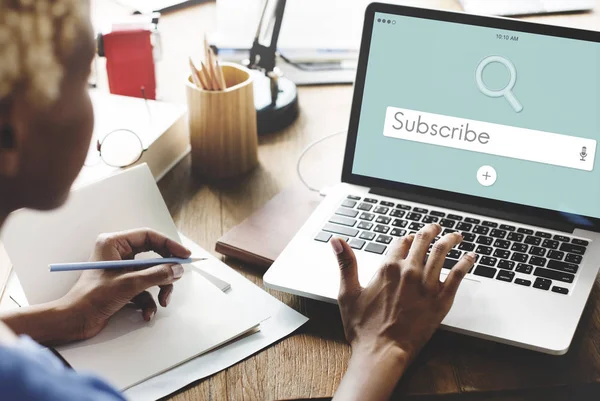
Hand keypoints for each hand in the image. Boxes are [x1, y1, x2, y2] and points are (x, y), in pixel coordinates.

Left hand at [60, 228, 190, 339]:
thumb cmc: (91, 298)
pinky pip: (145, 288)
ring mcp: (121, 270)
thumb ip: (157, 274)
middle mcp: (118, 253)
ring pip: (152, 274)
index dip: (169, 245)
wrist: (74, 322)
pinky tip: (147, 313)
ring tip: (162, 302)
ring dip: (159, 289)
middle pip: (153, 256)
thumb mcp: (129, 284)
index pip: (149, 236)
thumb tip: (177, 269)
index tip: (184, 255)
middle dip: (165, 272)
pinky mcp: (123, 285)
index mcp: (114, 244)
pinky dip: (149, 301)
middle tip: (177, 278)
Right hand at [331, 224, 474, 400]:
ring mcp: (427, 285)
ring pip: (442, 252)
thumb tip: (337, 240)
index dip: (405, 238)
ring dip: (450, 240)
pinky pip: (458, 275)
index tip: (409, 238)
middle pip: (423, 241)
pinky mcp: (441, 300)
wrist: (382, 352)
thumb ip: (346, 263)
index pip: (400, 242)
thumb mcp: (348, 292)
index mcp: (387, 268)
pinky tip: (471, 257)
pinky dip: (465, 262)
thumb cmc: (363, 328)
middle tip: (436, 228)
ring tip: (456, 236)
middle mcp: (409, 272)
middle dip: (430, 231)